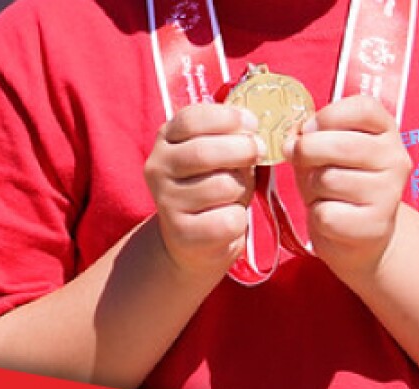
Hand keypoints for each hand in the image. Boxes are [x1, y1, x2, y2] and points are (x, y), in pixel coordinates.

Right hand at [144, 104, 261, 275]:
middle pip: (203, 152)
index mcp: (166, 140)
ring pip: (222, 186)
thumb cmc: (212, 188)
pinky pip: (228, 219)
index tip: (252, 122)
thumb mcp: (219, 156)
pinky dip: (240, 219)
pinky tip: (229, 219)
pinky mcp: (181, 233)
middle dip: (242, 149)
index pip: (190, 120)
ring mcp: (166, 201)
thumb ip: (232, 138)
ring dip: (242, 188)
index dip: (226, 118)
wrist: (192, 240)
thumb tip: (255, 133)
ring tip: (237, 194)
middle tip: (260, 151)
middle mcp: (158, 168)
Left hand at [291, 95, 412, 278]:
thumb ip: (312, 138)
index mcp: (386, 131)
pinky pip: (326, 213)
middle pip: (343, 144)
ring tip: (321, 193)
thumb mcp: (328, 152)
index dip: (328, 115)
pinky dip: (317, 216)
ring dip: (312, 187)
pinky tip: (330, 216)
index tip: (309, 128)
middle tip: (299, 160)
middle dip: (307, 151)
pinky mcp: (375, 226)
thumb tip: (291, 142)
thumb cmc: (341, 183)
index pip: (364, 108)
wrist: (362, 236)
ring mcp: (389, 194)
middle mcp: (395, 159)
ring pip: (329, 180)